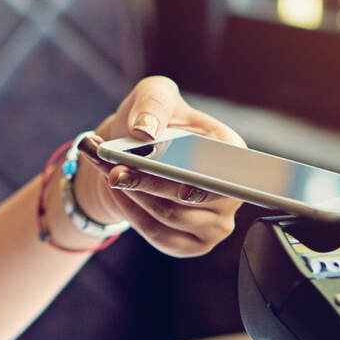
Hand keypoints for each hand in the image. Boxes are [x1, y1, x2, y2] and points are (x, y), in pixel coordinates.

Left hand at [72, 76, 243, 256]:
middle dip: (148, 182)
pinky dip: (131, 213)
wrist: (132, 155)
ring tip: (107, 170)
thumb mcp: (152, 95)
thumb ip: (152, 102)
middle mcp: (232, 193)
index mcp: (233, 152)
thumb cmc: (153, 122)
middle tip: (114, 169)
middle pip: (189, 197)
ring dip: (131, 194)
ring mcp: (215, 224)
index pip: (224, 171)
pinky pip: (158, 235)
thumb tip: (146, 131)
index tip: (178, 182)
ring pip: (168, 216)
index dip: (204, 179)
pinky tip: (118, 192)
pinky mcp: (191, 244)